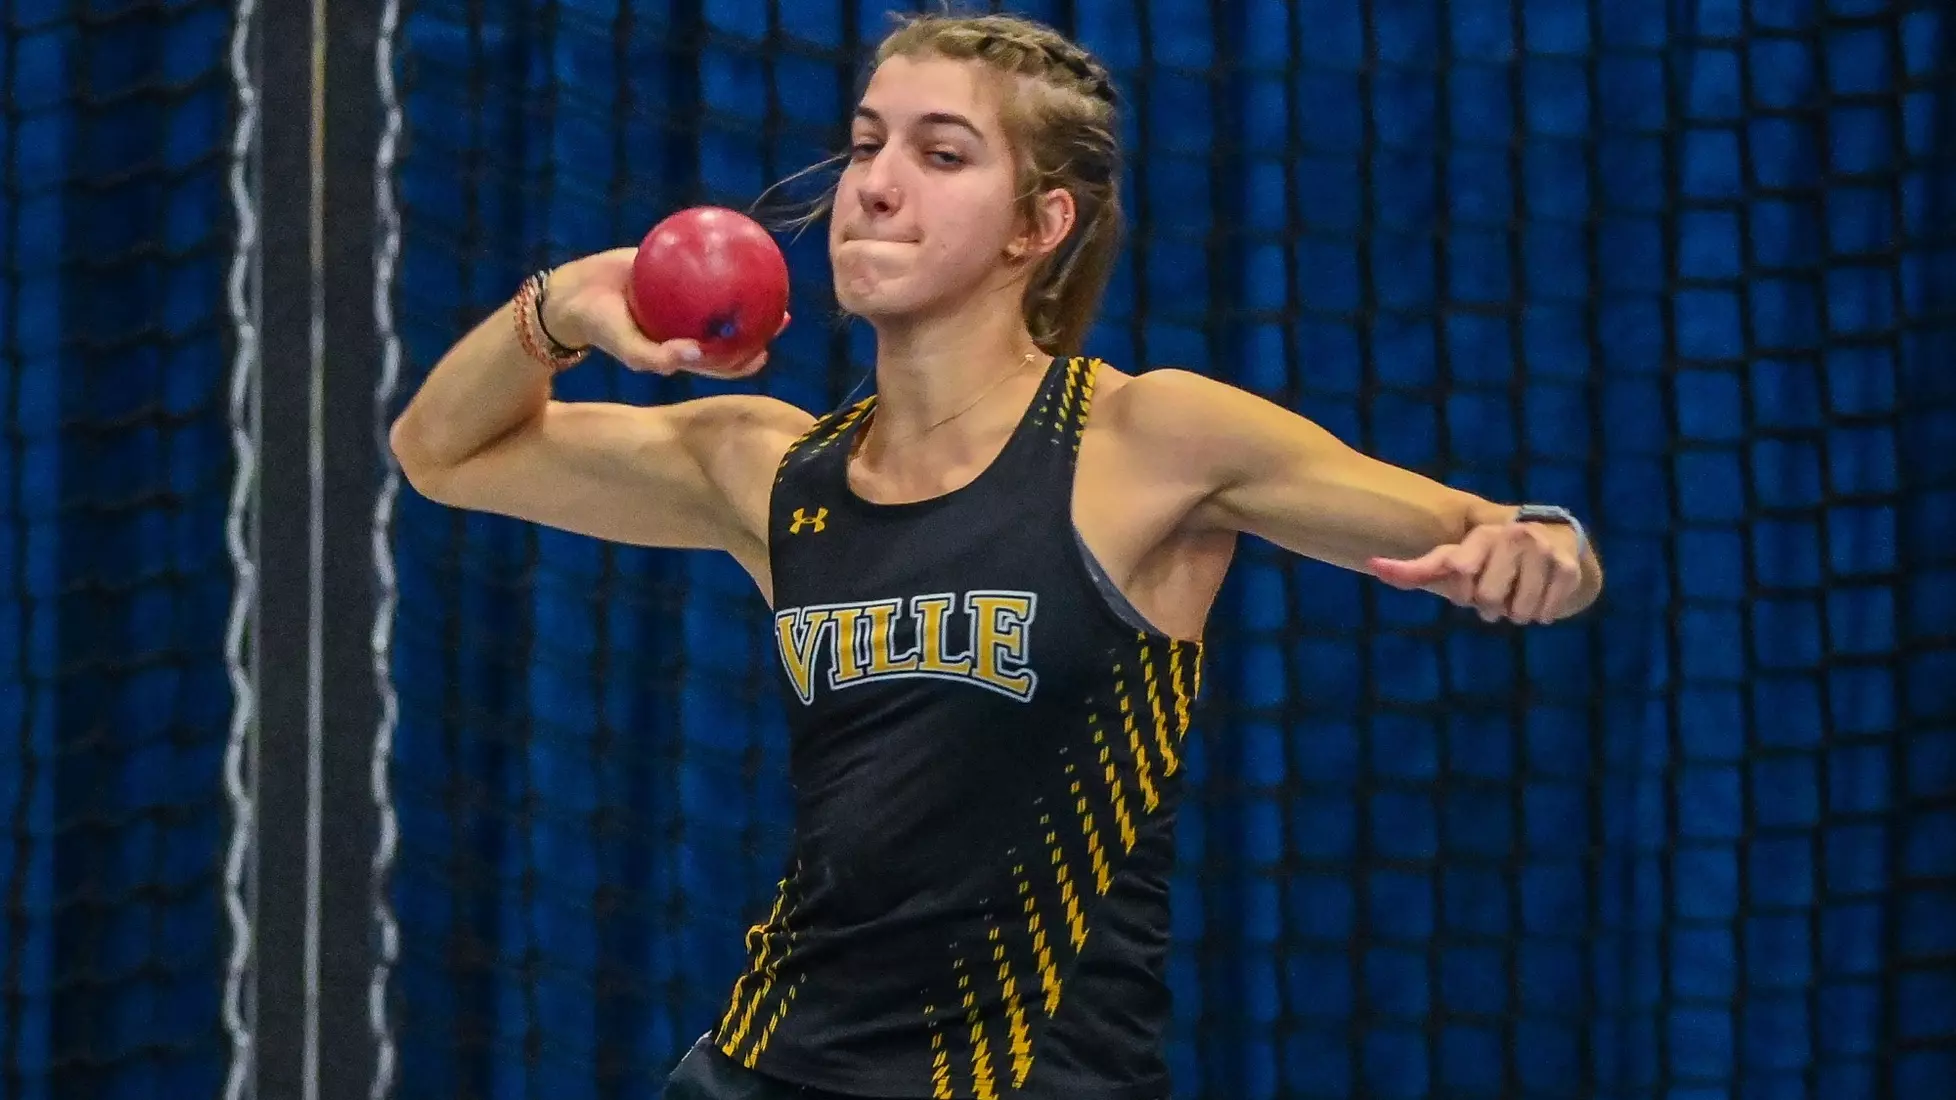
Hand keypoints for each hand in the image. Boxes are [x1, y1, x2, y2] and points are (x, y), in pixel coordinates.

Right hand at [542, 248, 789, 378]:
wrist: (573, 294)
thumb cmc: (599, 326)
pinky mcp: (671, 271)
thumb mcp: (625, 346)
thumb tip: (694, 355)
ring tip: (770, 277)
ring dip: (747, 291)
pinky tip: (731, 240)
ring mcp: (680, 300)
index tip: (764, 353)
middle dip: (759, 328)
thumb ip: (656, 357)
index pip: (719, 363)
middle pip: (729, 331)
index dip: (744, 362)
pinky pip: (699, 263)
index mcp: (680, 350)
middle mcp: (685, 327)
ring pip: (720, 296)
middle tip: (782, 316)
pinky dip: (716, 255)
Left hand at [1367, 522, 1583, 623]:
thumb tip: (1371, 564)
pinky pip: (1546, 611)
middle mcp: (1511, 535)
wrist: (1552, 540)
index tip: (1468, 585)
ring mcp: (1542, 550)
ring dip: (1515, 613)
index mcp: (1479, 535)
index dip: (1461, 592)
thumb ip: (1415, 569)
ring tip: (1517, 593)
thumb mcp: (1453, 561)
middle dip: (1488, 606)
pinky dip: (1541, 614)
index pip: (1456, 571)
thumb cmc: (1489, 559)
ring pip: (1518, 611)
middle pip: (1487, 601)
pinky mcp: (1567, 566)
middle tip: (1496, 592)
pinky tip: (1540, 598)